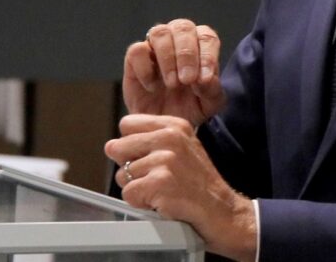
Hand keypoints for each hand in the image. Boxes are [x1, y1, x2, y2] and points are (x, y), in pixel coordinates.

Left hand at [105, 114, 256, 261]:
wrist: (223, 211)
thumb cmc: (201, 185)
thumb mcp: (182, 148)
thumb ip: (151, 141)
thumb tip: (111, 146)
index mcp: (174, 126)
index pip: (127, 124)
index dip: (130, 145)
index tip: (146, 157)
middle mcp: (170, 137)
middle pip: (118, 148)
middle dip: (128, 168)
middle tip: (153, 178)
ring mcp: (165, 160)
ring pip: (122, 175)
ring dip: (137, 189)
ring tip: (162, 191)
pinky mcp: (160, 183)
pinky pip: (128, 194)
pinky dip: (141, 204)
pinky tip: (161, 202)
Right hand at [123, 19, 224, 125]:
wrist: (163, 125)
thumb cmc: (190, 108)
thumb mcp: (208, 105)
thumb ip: (212, 91)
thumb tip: (205, 78)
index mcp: (201, 43)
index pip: (207, 37)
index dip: (207, 55)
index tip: (205, 79)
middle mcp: (179, 38)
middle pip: (183, 27)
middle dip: (187, 54)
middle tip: (186, 80)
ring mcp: (155, 45)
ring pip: (160, 32)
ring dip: (168, 58)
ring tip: (172, 84)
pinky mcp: (134, 58)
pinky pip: (137, 50)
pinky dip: (145, 68)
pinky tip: (152, 87)